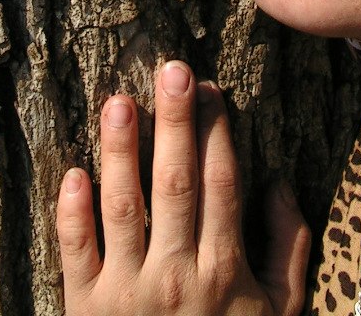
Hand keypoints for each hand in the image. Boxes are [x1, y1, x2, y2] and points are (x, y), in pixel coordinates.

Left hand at [56, 60, 309, 315]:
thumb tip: (279, 182)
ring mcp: (128, 293)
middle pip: (176, 185)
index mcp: (224, 271)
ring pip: (122, 209)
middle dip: (174, 124)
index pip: (221, 185)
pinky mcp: (85, 310)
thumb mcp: (280, 313)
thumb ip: (288, 248)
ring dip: (120, 153)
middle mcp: (176, 275)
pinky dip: (72, 215)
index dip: (216, 134)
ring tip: (118, 102)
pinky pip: (77, 255)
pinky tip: (73, 174)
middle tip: (171, 69)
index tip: (210, 90)